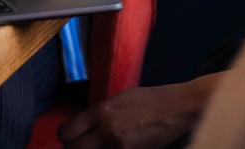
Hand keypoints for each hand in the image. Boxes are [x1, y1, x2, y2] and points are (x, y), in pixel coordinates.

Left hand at [57, 78, 218, 148]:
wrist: (178, 109)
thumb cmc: (151, 101)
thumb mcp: (120, 99)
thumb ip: (98, 114)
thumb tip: (80, 128)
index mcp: (103, 111)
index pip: (66, 132)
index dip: (66, 137)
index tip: (72, 138)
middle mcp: (108, 130)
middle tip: (83, 146)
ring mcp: (119, 147)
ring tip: (100, 146)